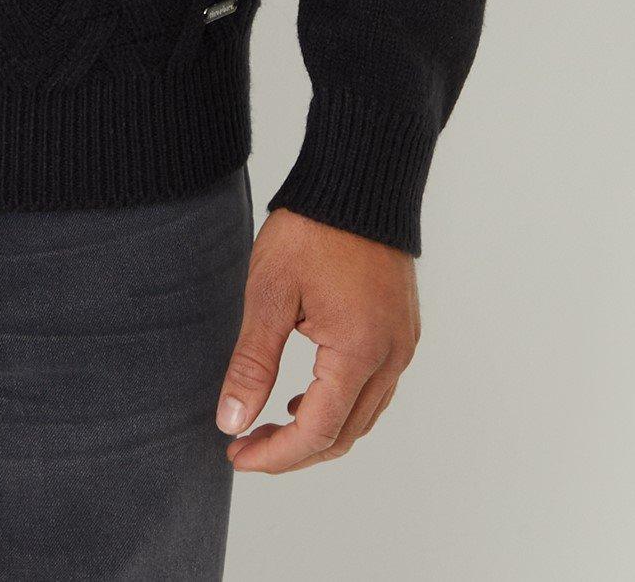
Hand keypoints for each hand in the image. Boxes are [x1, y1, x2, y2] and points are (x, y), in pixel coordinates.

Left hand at [215, 207, 419, 473]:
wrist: (358, 178)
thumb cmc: (311, 228)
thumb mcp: (269, 293)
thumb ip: (252, 363)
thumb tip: (231, 422)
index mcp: (359, 351)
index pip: (318, 433)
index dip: (275, 455)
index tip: (236, 455)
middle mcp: (391, 356)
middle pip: (344, 435)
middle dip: (293, 452)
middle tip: (246, 447)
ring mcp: (403, 344)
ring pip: (363, 417)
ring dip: (318, 432)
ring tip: (269, 427)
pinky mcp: (402, 330)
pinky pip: (375, 389)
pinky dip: (340, 405)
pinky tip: (306, 396)